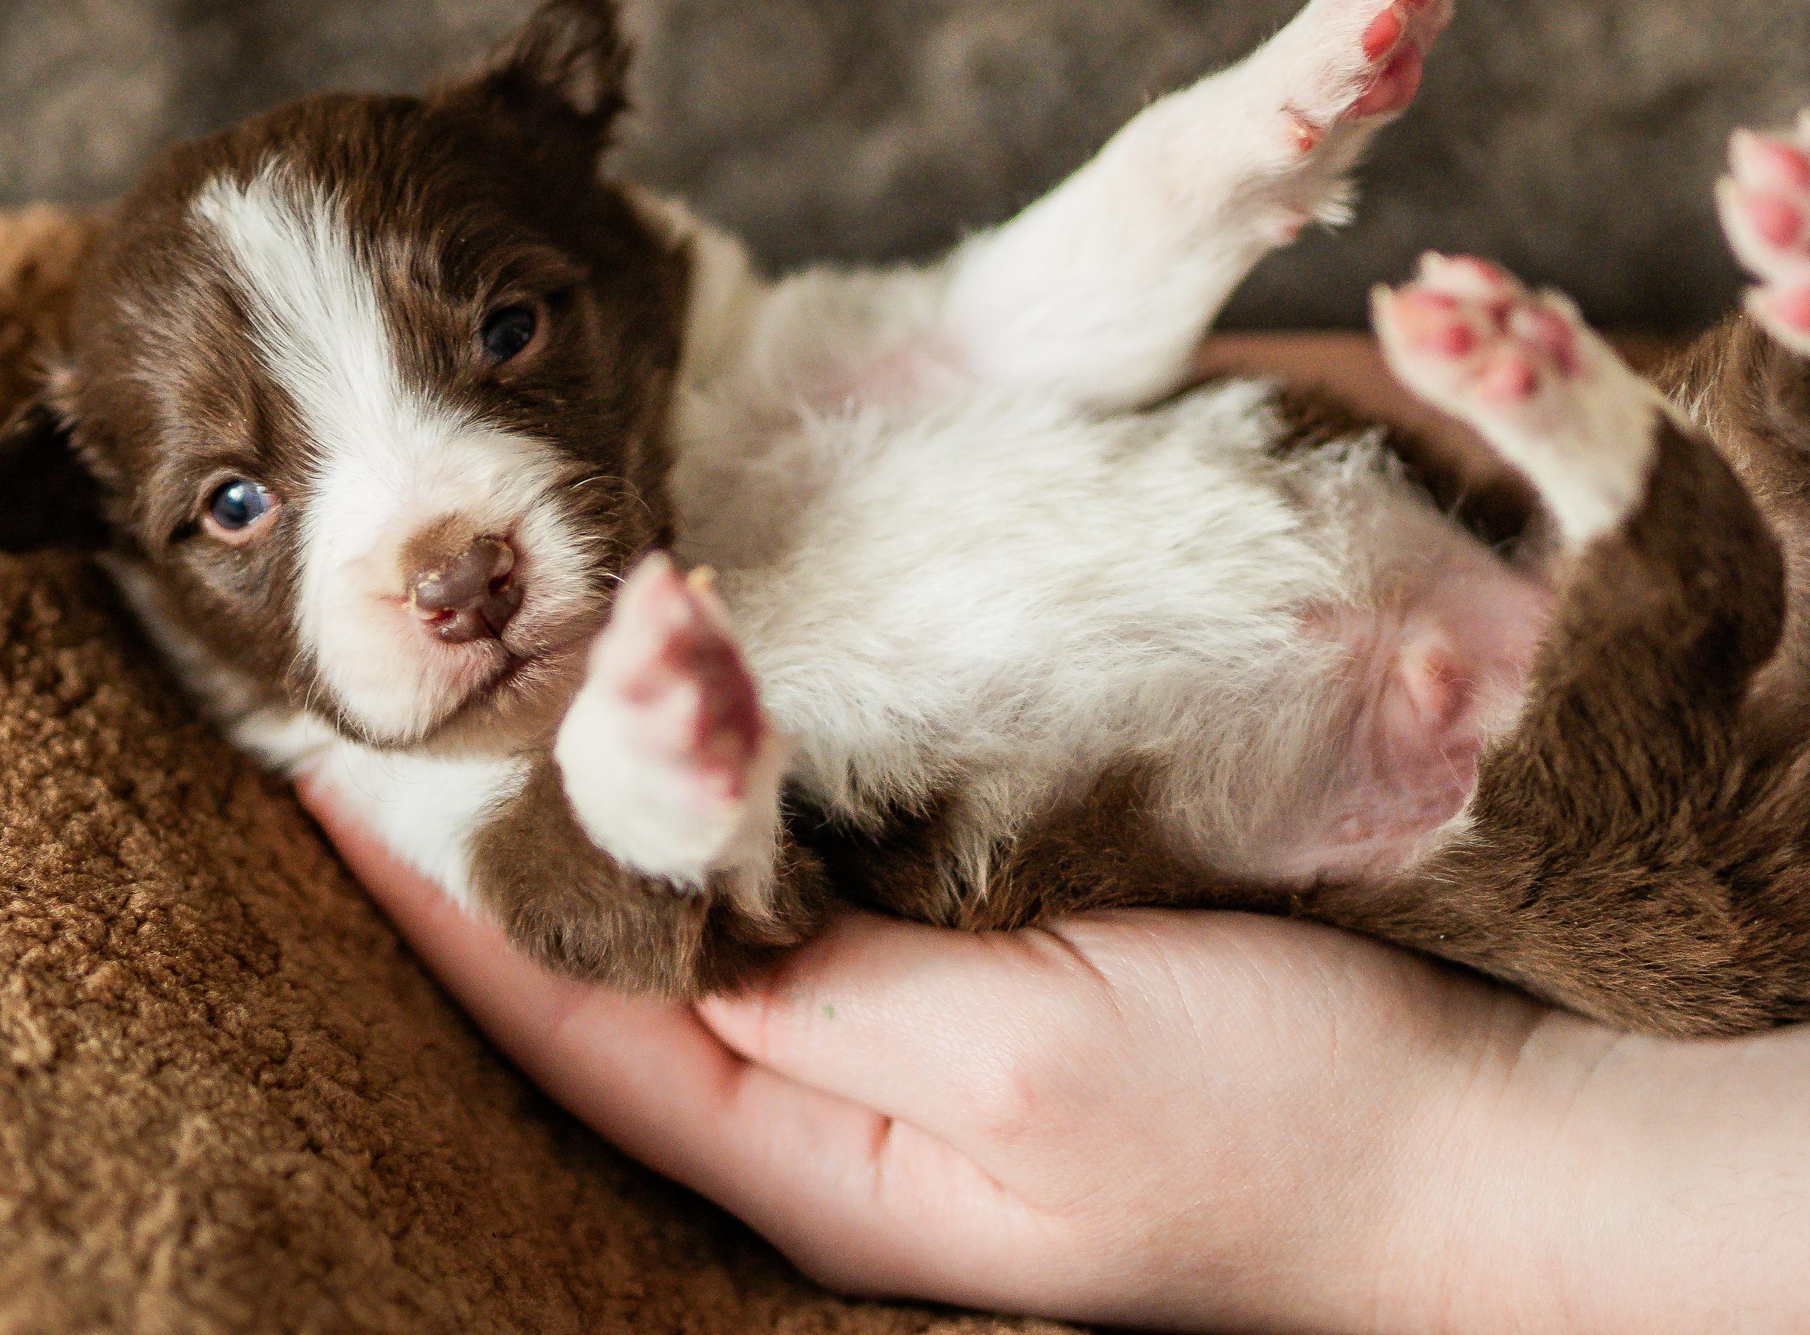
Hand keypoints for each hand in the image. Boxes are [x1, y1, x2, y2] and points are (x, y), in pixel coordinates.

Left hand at [296, 773, 1581, 1332]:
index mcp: (809, 1151)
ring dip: (608, 784)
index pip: (557, 1008)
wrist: (1492, 1140)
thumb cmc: (1281, 1122)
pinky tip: (723, 686)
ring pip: (706, 893)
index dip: (428, 884)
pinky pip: (827, 859)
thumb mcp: (1030, 1069)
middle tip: (398, 675)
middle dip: (493, 826)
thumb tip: (636, 879)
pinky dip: (750, 769)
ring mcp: (917, 1017)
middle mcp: (836, 1088)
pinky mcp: (999, 946)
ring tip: (508, 658)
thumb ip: (826, 980)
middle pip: (608, 950)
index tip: (317, 758)